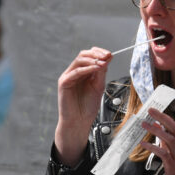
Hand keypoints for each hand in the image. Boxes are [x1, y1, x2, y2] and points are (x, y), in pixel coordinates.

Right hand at [54, 47, 111, 165]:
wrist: (79, 122)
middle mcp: (75, 72)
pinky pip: (76, 71)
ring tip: (103, 63)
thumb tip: (108, 57)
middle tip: (107, 56)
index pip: (90, 56)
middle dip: (96, 54)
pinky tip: (96, 68)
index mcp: (83, 73)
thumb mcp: (99, 86)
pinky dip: (87, 68)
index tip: (110, 54)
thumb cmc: (87, 107)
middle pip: (83, 55)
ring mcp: (68, 76)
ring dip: (93, 60)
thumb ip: (102, 72)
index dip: (99, 52)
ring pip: (79, 61)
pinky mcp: (64, 82)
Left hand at [140, 108, 174, 174]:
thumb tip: (156, 125)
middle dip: (161, 118)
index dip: (164, 117)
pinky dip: (152, 147)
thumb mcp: (171, 152)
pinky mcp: (172, 166)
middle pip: (173, 129)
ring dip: (155, 131)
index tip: (154, 110)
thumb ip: (164, 140)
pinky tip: (143, 144)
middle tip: (150, 111)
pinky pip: (162, 153)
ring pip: (168, 139)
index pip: (174, 126)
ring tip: (144, 125)